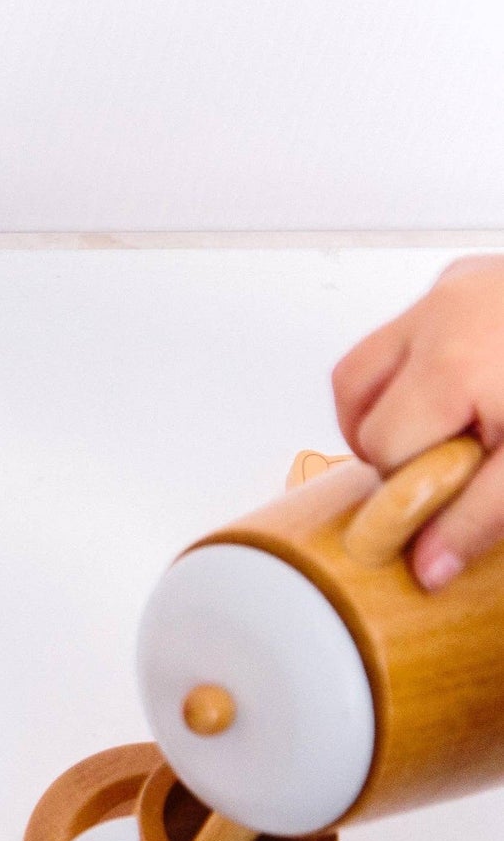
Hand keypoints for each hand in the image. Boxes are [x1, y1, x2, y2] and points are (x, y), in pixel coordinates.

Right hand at [333, 255, 503, 588]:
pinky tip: (462, 391)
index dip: (412, 481)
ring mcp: (452, 287)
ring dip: (386, 406)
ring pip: (368, 362)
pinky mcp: (467, 274)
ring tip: (443, 434)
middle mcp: (441, 314)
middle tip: (450, 465)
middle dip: (392, 442)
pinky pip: (408, 329)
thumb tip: (428, 566)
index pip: (384, 446)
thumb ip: (482, 515)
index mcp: (453, 363)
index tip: (448, 493)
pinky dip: (416, 368)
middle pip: (357, 399)